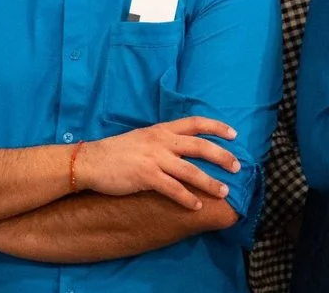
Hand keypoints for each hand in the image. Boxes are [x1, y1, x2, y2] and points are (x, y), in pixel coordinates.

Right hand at [72, 116, 239, 209]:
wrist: (91, 161)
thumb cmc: (117, 151)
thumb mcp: (143, 137)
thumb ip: (162, 140)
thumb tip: (181, 147)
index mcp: (161, 129)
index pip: (195, 123)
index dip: (217, 127)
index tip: (234, 134)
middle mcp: (161, 141)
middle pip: (200, 146)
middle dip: (222, 156)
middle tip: (237, 167)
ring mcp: (154, 159)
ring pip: (190, 170)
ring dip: (210, 182)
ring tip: (224, 192)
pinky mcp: (146, 177)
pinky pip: (173, 189)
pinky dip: (187, 198)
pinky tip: (196, 206)